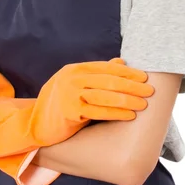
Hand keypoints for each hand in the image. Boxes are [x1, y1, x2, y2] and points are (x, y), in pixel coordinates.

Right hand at [29, 58, 154, 146]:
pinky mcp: (69, 112)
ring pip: (105, 95)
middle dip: (132, 86)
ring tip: (143, 104)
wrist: (35, 123)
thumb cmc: (60, 103)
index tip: (144, 77)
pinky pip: (98, 111)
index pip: (106, 68)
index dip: (127, 72)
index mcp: (74, 69)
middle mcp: (72, 78)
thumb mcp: (75, 83)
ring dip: (128, 99)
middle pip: (109, 80)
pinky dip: (116, 113)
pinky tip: (129, 115)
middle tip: (149, 91)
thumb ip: (96, 73)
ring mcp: (69, 94)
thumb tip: (121, 62)